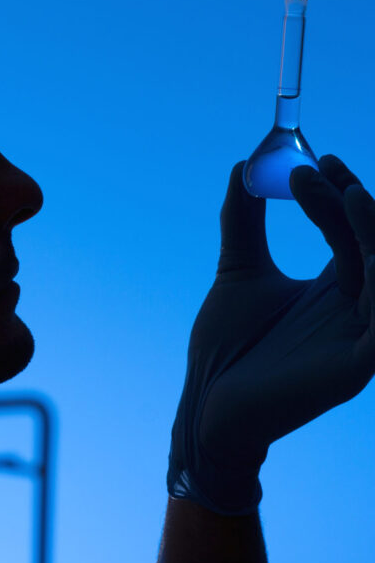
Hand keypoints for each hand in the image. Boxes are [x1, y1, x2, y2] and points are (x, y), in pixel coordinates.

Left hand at [168, 156, 374, 514]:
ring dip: (372, 230)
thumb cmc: (224, 347)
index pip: (358, 230)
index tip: (320, 159)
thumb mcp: (237, 272)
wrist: (205, 404)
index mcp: (338, 287)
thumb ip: (243, 222)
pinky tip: (369, 251)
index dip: (345, 193)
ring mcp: (363, 338)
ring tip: (344, 193)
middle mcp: (360, 309)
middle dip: (355, 205)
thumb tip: (242, 168)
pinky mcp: (358, 367)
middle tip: (319, 171)